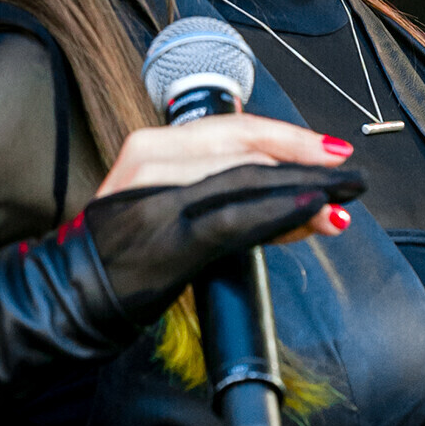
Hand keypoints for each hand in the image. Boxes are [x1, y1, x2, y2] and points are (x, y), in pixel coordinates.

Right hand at [96, 114, 357, 240]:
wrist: (73, 296)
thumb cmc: (125, 255)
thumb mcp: (165, 208)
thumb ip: (218, 195)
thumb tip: (296, 203)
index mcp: (152, 146)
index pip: (232, 130)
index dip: (288, 138)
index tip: (331, 152)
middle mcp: (151, 160)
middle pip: (243, 145)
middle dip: (304, 158)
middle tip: (351, 175)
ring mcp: (156, 197)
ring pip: (243, 177)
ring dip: (301, 188)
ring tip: (340, 199)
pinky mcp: (167, 238)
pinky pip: (233, 219)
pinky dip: (279, 213)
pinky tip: (311, 212)